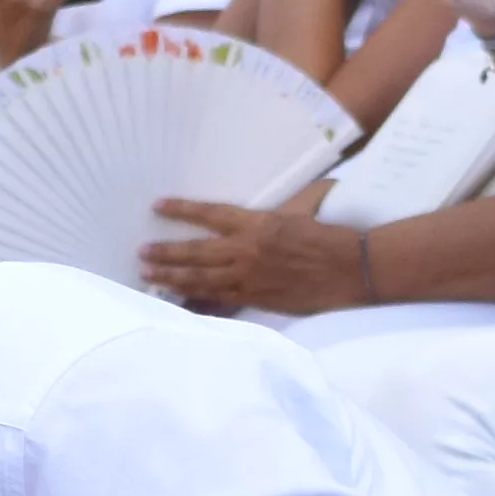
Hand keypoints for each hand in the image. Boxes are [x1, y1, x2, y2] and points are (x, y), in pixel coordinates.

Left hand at [139, 195, 371, 315]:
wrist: (352, 268)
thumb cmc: (330, 234)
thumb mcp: (304, 206)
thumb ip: (279, 203)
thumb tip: (269, 195)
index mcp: (259, 223)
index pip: (211, 214)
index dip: (183, 210)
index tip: (159, 206)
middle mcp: (247, 250)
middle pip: (196, 252)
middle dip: (166, 252)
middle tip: (142, 252)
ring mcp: (249, 278)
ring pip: (200, 279)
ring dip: (171, 277)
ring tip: (148, 275)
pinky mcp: (255, 299)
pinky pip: (217, 300)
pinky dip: (195, 299)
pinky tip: (177, 299)